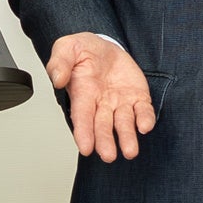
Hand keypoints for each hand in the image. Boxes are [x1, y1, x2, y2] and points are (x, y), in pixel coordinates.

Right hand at [48, 32, 155, 162]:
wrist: (104, 46)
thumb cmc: (83, 50)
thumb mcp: (67, 48)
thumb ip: (60, 62)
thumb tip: (58, 79)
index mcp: (82, 94)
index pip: (82, 116)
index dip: (83, 132)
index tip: (85, 148)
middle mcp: (101, 103)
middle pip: (103, 126)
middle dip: (105, 141)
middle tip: (108, 156)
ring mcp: (120, 102)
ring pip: (124, 123)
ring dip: (127, 137)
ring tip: (130, 151)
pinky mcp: (137, 97)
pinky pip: (143, 111)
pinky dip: (145, 119)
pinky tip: (145, 126)